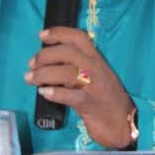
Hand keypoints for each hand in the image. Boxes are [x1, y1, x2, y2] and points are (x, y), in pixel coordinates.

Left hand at [24, 27, 134, 147]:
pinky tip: (44, 92)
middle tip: (32, 64)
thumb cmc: (104, 98)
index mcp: (96, 58)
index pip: (78, 37)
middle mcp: (96, 68)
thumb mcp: (94, 75)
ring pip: (68, 72)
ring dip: (44, 73)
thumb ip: (76, 65)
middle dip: (46, 55)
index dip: (59, 33)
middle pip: (69, 53)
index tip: (42, 36)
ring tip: (31, 78)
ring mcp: (95, 86)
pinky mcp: (92, 104)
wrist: (124, 121)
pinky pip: (72, 96)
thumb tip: (47, 61)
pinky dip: (55, 93)